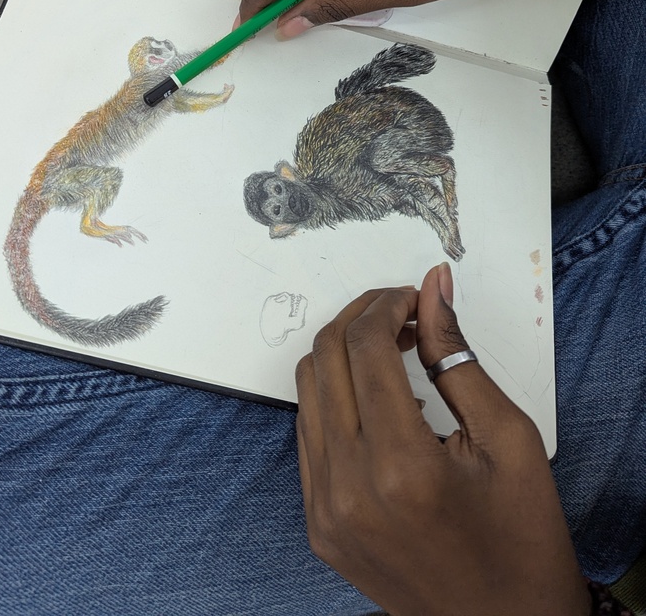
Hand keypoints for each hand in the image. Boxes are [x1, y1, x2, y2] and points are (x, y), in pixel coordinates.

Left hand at [295, 264, 589, 615]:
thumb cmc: (521, 540)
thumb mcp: (508, 438)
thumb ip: (457, 356)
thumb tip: (431, 289)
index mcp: (401, 467)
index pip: (364, 347)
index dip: (386, 304)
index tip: (413, 297)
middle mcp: (348, 488)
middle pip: (325, 358)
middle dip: (361, 317)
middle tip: (402, 312)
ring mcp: (324, 511)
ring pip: (307, 391)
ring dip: (343, 354)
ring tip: (392, 351)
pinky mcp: (317, 526)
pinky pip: (308, 435)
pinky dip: (335, 398)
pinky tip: (375, 398)